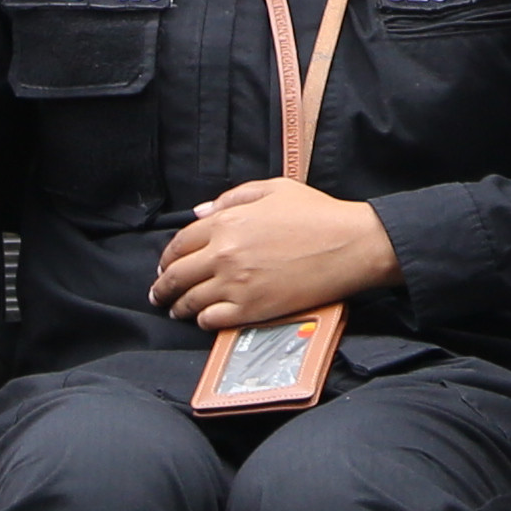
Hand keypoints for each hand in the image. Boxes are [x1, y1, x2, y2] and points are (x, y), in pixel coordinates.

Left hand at [152, 178, 400, 329]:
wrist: (351, 245)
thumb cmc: (319, 214)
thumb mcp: (275, 189)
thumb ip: (233, 197)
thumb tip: (200, 212)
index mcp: (227, 222)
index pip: (180, 243)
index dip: (167, 257)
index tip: (165, 265)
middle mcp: (224, 254)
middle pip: (176, 275)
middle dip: (162, 286)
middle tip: (159, 293)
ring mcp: (236, 284)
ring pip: (190, 301)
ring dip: (178, 307)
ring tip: (177, 310)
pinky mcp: (251, 309)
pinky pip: (211, 320)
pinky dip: (203, 320)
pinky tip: (205, 318)